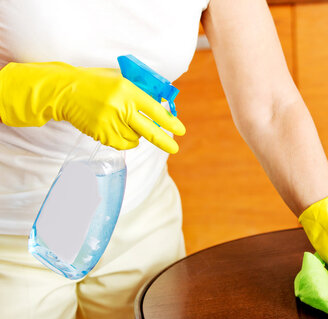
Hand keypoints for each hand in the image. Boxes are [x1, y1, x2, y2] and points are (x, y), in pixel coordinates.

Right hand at [0, 61, 184, 152]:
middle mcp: (120, 106)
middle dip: (164, 141)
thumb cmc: (97, 83)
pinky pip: (122, 144)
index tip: (180, 131)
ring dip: (135, 134)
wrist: (66, 91)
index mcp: (127, 90)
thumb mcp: (120, 79)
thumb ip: (140, 91)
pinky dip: (125, 140)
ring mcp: (110, 122)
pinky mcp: (101, 133)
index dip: (169, 122)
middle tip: (174, 149)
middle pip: (148, 130)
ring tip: (123, 120)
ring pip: (135, 138)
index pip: (154, 109)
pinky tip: (117, 128)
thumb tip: (162, 106)